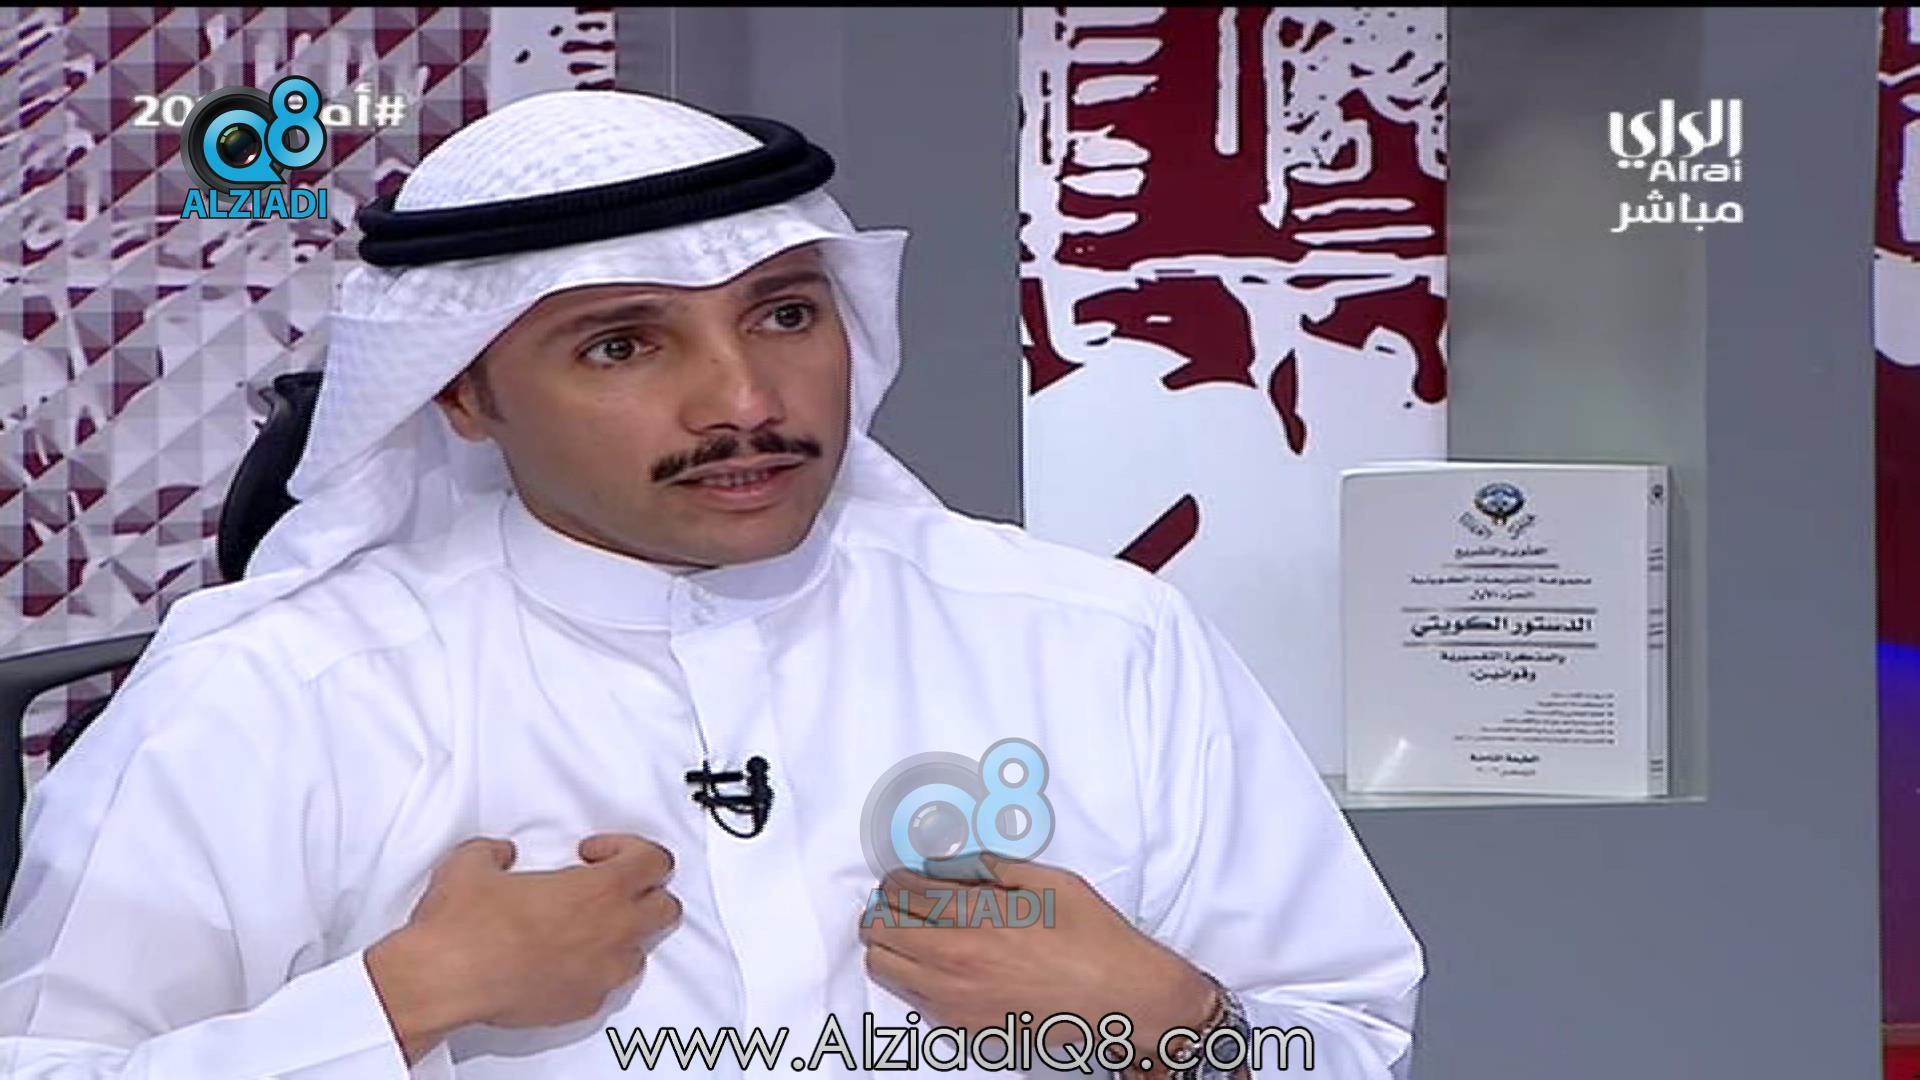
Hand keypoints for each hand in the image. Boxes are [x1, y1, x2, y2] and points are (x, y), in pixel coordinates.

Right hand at [365, 834, 679, 1063]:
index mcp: (599, 890)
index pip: (656, 861)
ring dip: (621, 936)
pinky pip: (606, 986)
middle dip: (644, 894)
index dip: (630, 849)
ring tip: (583, 928)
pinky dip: (592, 972)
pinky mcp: (582, 1004)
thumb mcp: (474, 862)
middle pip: (667, 908)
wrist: (444, 981)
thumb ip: (497, 851)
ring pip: (639, 951)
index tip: (595, 853)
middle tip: (607, 888)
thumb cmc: (464, 926)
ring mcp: (600, 973)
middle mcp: (611, 932)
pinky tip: (560, 963)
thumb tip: (501, 854)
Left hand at [858, 853, 1217, 1065]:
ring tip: (912, 933)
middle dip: (883, 909)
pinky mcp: (963, 1025)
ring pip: (882, 967)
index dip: (895, 880)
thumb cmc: (1093, 940)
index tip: (903, 878)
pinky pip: (909, 998)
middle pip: (877, 929)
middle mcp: (956, 960)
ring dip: (888, 944)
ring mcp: (955, 998)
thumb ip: (991, 867)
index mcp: (976, 917)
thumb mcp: (1047, 881)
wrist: (1122, 998)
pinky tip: (937, 965)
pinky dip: (910, 976)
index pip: (901, 893)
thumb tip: (951, 865)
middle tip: (902, 902)